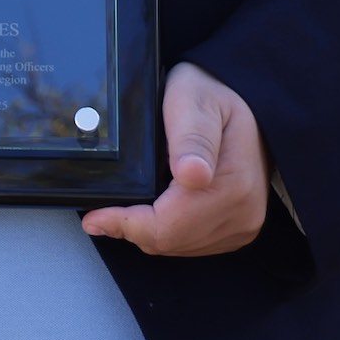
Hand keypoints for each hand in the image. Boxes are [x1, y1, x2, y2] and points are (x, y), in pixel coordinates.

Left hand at [82, 62, 269, 257]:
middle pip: (171, 242)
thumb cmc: (212, 93)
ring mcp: (243, 223)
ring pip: (178, 246)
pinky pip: (192, 244)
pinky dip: (167, 231)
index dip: (126, 225)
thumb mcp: (194, 100)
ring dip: (148, 231)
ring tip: (127, 207)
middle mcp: (243, 212)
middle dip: (131, 229)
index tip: (94, 218)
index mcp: (233, 184)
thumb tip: (191, 175)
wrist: (244, 99)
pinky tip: (155, 209)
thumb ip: (192, 137)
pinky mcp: (238, 228)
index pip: (169, 227)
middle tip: (102, 212)